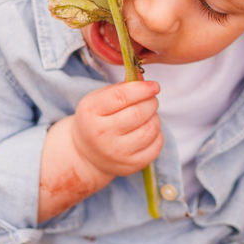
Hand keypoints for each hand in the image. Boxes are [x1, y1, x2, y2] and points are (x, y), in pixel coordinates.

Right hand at [38, 80, 161, 221]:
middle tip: (151, 100)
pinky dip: (157, 134)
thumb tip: (144, 79)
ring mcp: (117, 152)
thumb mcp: (99, 99)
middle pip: (139, 113)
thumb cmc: (96, 119)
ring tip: (148, 116)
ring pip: (150, 129)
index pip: (121, 97)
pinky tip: (148, 131)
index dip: (142, 89)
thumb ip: (121, 88)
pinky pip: (156, 145)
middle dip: (151, 102)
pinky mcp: (131, 165)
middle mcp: (102, 134)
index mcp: (91, 112)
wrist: (86, 153)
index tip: (154, 86)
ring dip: (155, 118)